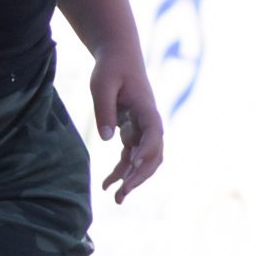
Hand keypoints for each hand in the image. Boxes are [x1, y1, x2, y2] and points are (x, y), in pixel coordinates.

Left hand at [88, 45, 163, 202]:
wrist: (119, 56)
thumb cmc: (111, 67)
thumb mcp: (101, 84)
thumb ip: (104, 109)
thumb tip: (106, 138)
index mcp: (146, 108)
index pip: (154, 133)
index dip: (146, 150)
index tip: (133, 165)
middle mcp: (150, 122)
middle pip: (153, 154)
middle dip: (140, 175)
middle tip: (123, 193)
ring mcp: (143, 129)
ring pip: (144, 161)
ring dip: (132, 180)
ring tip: (117, 198)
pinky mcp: (133, 133)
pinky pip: (130, 157)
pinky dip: (121, 172)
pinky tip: (107, 185)